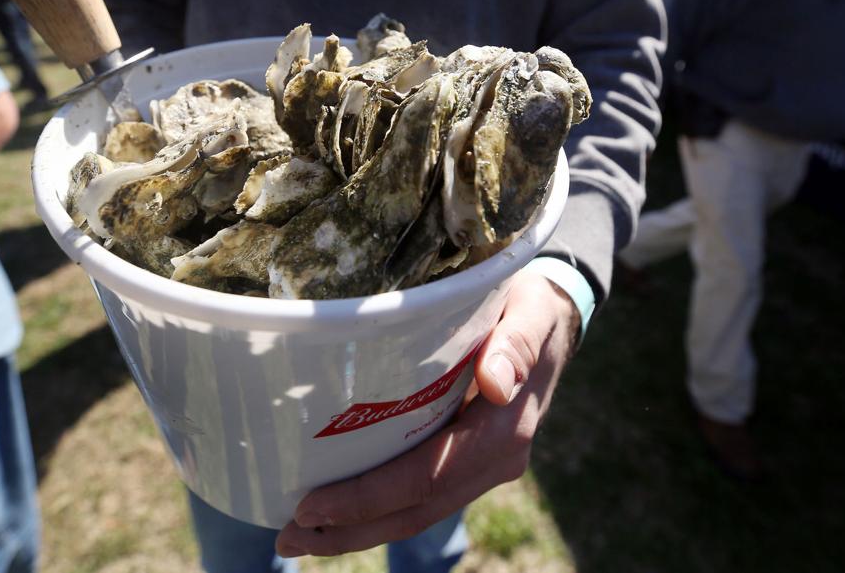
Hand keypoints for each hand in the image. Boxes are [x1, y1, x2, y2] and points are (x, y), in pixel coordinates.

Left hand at [275, 271, 578, 556]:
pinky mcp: (470, 460)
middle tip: (287, 538)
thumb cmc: (533, 306)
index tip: (310, 505)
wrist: (556, 317)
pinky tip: (341, 506)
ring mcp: (484, 466)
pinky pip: (423, 496)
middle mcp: (496, 460)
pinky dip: (379, 508)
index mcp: (504, 431)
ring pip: (417, 512)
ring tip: (299, 536)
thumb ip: (516, 344)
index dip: (368, 497)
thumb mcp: (529, 312)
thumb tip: (496, 383)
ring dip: (358, 527)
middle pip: (416, 511)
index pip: (426, 478)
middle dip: (350, 529)